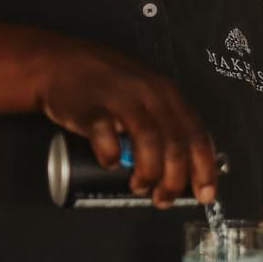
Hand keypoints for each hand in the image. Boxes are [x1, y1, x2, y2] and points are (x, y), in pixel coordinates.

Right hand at [30, 37, 218, 206]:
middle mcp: (148, 93)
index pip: (196, 134)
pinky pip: (106, 137)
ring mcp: (119, 99)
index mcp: (166, 92)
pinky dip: (111, 156)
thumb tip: (183, 165)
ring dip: (148, 172)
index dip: (204, 168)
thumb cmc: (103, 83)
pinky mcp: (90, 108)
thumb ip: (163, 119)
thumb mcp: (143, 92)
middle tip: (163, 198)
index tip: (204, 194)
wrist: (58, 63)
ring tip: (139, 186)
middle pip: (174, 143)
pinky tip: (110, 164)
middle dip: (174, 180)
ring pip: (148, 141)